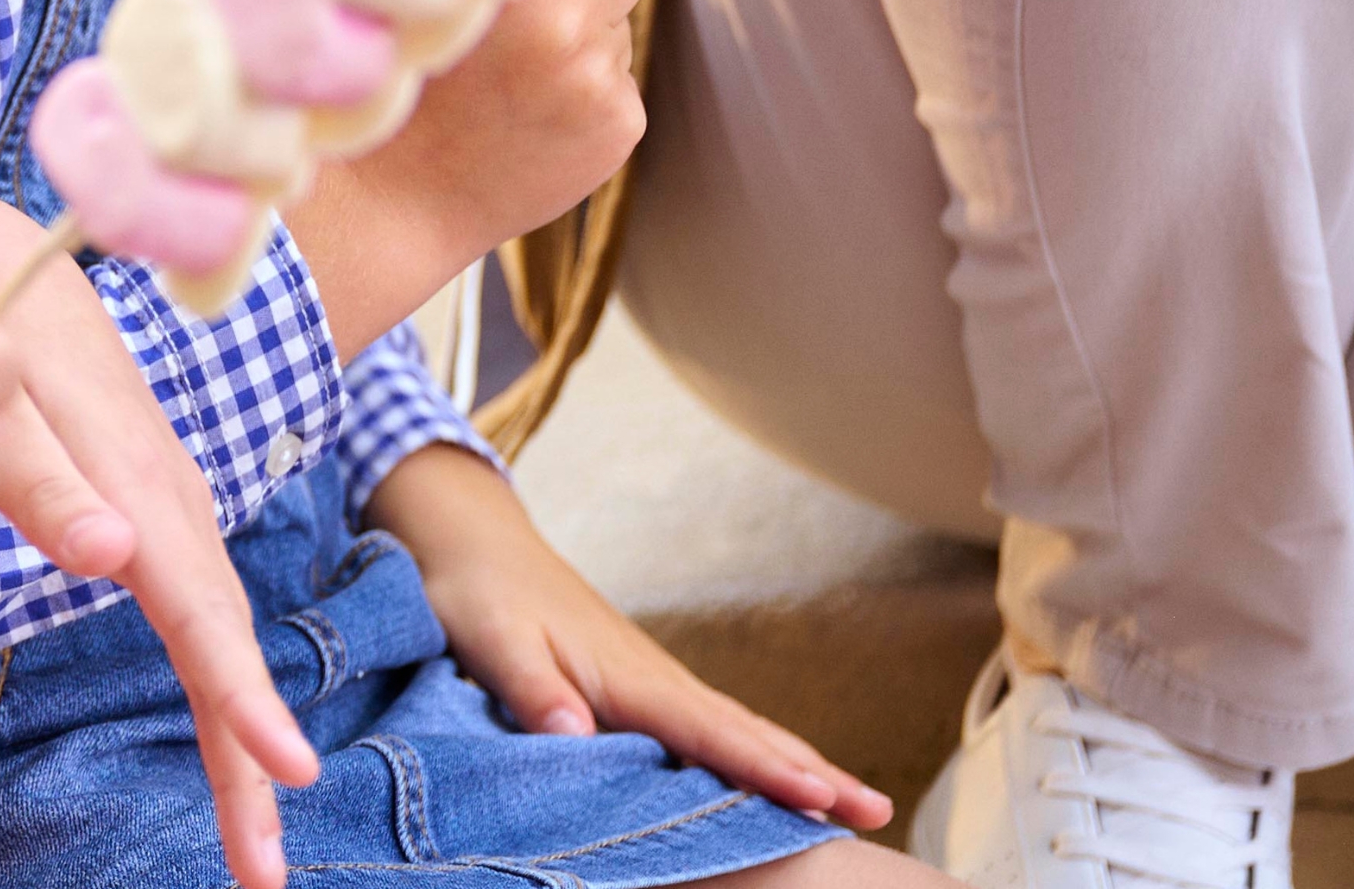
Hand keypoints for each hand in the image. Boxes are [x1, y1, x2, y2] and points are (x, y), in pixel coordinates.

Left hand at [0, 195, 320, 886]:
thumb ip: (35, 469)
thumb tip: (109, 561)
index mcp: (128, 466)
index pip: (194, 595)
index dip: (237, 685)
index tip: (284, 768)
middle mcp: (163, 490)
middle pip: (220, 635)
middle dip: (246, 754)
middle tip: (262, 872)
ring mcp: (162, 501)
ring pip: (214, 628)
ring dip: (236, 734)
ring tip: (253, 847)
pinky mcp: (145, 507)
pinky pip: (194, 608)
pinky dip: (217, 683)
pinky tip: (229, 748)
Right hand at [292, 0, 651, 355]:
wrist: (397, 195)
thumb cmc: (401, 73)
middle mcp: (565, 25)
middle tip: (525, 5)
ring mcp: (596, 79)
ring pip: (621, 14)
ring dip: (585, 26)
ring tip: (516, 63)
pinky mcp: (619, 124)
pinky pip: (621, 72)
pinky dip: (588, 82)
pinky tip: (531, 105)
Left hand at [367, 447, 888, 832]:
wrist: (474, 539)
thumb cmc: (478, 591)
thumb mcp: (491, 641)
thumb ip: (534, 691)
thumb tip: (578, 739)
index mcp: (628, 677)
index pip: (711, 732)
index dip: (767, 769)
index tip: (823, 799)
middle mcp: (656, 679)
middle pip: (749, 731)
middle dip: (815, 773)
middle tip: (879, 813)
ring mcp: (654, 679)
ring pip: (740, 727)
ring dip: (798, 763)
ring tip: (855, 804)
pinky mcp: (641, 684)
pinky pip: (713, 725)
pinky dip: (757, 750)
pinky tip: (774, 772)